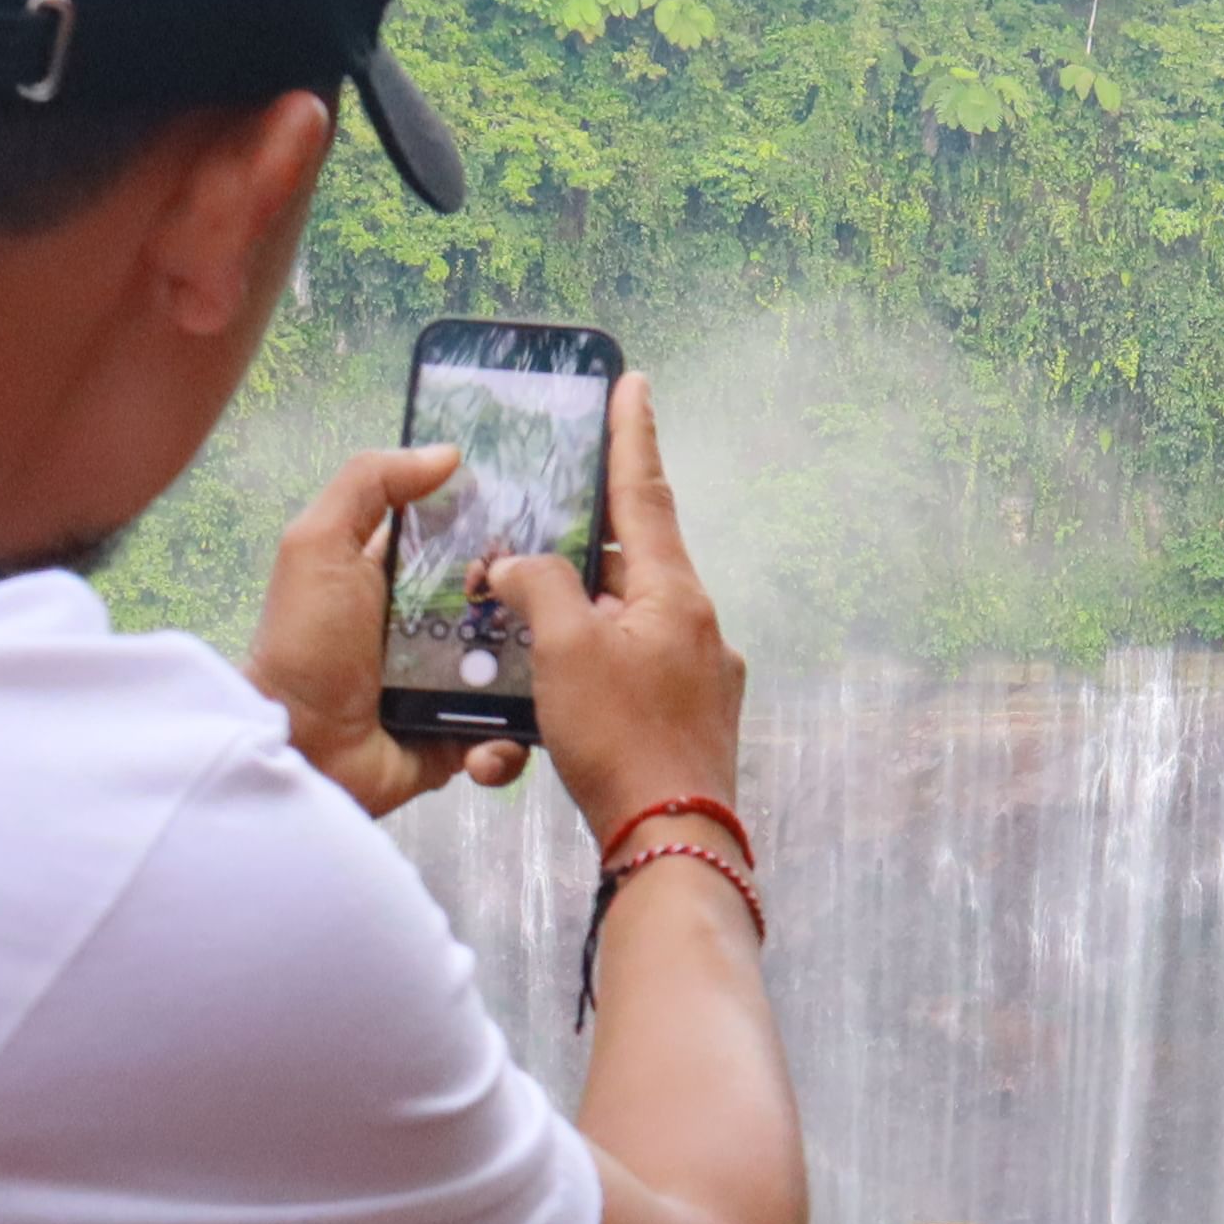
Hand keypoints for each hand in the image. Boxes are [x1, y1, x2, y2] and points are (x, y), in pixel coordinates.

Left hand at [251, 442, 531, 820]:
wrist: (300, 748)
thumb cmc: (308, 641)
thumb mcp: (319, 544)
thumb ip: (370, 484)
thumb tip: (448, 453)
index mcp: (403, 576)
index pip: (469, 539)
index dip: (510, 522)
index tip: (567, 509)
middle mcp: (436, 626)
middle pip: (510, 600)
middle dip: (547, 597)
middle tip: (593, 590)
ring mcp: (455, 685)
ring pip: (526, 667)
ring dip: (547, 668)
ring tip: (568, 663)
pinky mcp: (465, 737)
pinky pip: (512, 734)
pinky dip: (519, 736)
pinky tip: (517, 727)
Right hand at [488, 375, 746, 851]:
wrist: (672, 840)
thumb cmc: (622, 743)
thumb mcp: (565, 650)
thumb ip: (539, 587)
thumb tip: (522, 568)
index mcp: (677, 593)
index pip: (647, 492)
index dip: (632, 435)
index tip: (633, 383)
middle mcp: (699, 624)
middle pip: (635, 560)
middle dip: (585, 540)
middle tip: (544, 518)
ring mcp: (701, 674)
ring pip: (630, 617)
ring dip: (582, 609)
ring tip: (529, 609)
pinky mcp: (690, 717)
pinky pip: (634, 665)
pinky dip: (593, 658)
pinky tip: (557, 680)